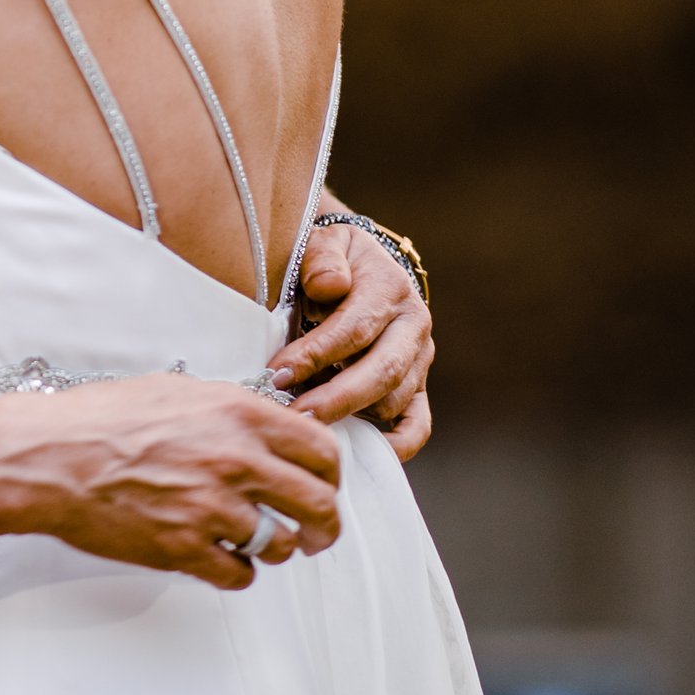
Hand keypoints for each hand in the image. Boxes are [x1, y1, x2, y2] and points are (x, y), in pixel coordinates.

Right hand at [14, 370, 342, 587]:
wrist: (47, 458)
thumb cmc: (100, 420)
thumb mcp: (177, 392)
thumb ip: (231, 411)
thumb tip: (269, 427)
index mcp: (238, 414)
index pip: (321, 450)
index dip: (329, 475)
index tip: (323, 486)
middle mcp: (234, 459)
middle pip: (317, 504)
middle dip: (323, 525)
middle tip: (316, 534)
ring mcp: (211, 507)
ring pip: (280, 544)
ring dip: (275, 548)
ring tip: (258, 543)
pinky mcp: (185, 548)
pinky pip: (239, 574)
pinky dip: (237, 572)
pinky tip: (221, 559)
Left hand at [267, 220, 433, 461]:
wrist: (360, 268)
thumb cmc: (332, 261)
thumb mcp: (324, 243)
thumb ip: (324, 259)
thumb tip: (329, 285)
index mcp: (390, 288)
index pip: (354, 328)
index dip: (314, 354)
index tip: (275, 374)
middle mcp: (413, 326)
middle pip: (381, 372)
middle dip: (334, 398)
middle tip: (293, 415)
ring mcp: (419, 361)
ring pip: (393, 401)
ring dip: (351, 417)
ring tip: (305, 423)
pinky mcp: (418, 388)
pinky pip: (417, 425)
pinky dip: (395, 446)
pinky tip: (356, 451)